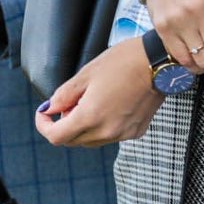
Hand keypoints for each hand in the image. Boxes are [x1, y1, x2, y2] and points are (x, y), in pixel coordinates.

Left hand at [34, 37, 164, 146]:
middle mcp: (107, 131)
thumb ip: (65, 95)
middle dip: (63, 125)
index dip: (44, 126)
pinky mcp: (135, 132)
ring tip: (90, 100)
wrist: (159, 63)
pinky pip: (110, 136)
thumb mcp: (87, 73)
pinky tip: (109, 105)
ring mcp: (123, 134)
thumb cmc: (124, 62)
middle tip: (68, 103)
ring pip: (91, 140)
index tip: (43, 114)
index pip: (57, 137)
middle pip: (73, 141)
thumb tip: (51, 108)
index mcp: (91, 116)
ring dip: (82, 127)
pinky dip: (102, 126)